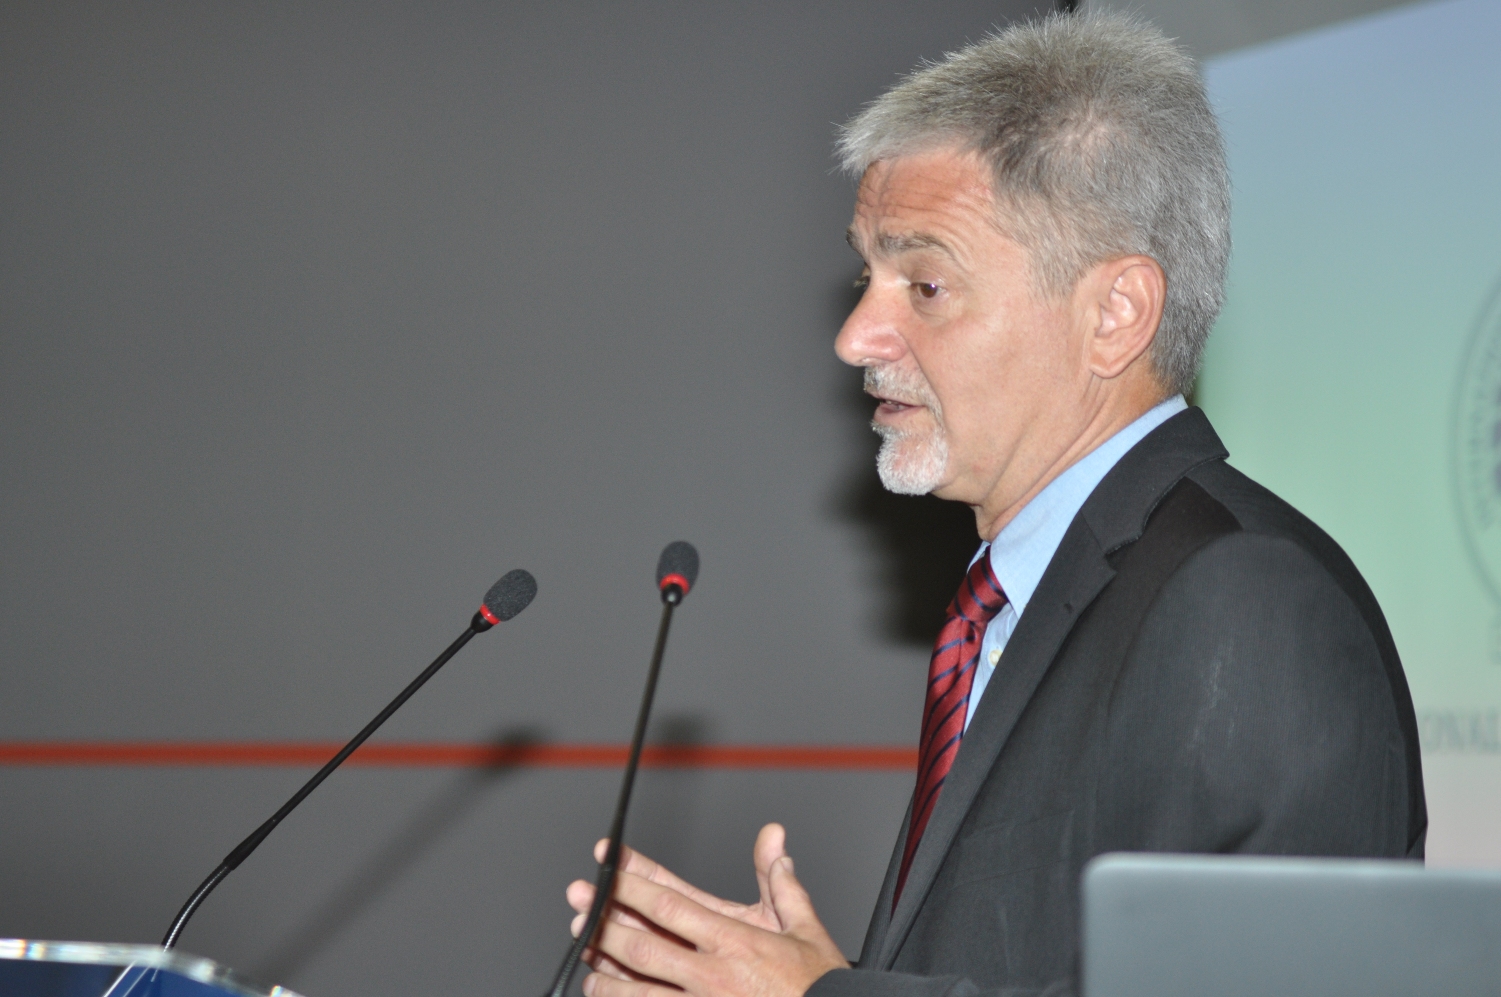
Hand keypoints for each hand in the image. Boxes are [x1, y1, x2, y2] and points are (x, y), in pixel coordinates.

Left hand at [565, 823, 848, 996]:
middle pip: (645, 943)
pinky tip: (604, 994)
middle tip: (578, 900)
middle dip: (606, 920)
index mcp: (735, 940)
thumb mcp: (804, 928)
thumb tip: (773, 837)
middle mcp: (713, 974)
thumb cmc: (816, 986)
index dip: (634, 879)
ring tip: (583, 951)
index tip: (608, 862)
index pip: (671, 902)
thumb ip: (781, 882)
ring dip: (605, 970)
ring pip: (638, 990)